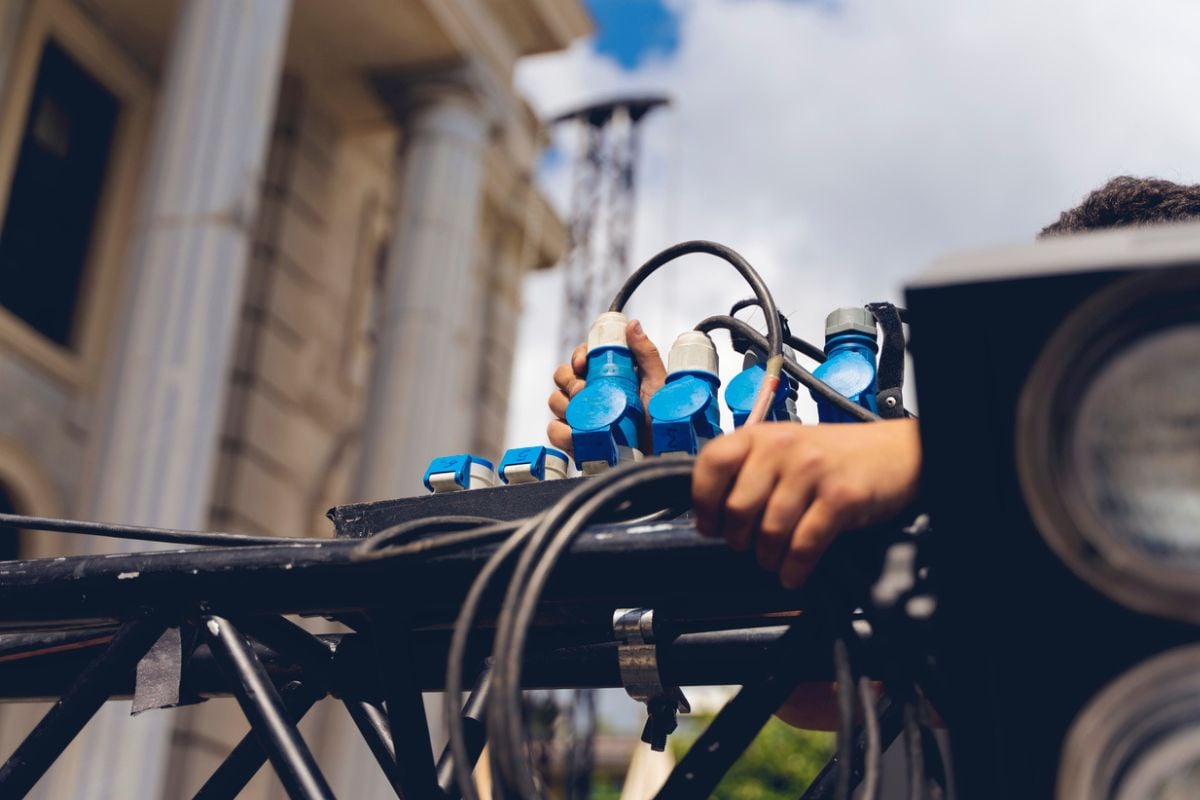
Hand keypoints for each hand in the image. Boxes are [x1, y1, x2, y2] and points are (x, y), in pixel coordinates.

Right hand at [547, 320, 666, 454]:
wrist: (661, 456)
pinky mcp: (576, 440)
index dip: (577, 356)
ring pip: (555, 401)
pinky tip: (574, 435)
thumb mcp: (658, 384)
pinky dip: (560, 432)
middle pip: (563, 376)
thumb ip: (646, 354)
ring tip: (580, 414)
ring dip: (563, 405)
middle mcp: (592, 393)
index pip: (583, 356)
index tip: (582, 364)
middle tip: (582, 391)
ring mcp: (582, 416)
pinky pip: (554, 432)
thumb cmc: (663, 420)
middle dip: (568, 380)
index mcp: (609, 375)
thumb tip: (632, 324)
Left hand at [693, 418, 920, 588]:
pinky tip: (794, 573)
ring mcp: (813, 471)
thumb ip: (748, 471)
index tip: (710, 525)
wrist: (895, 453)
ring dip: (768, 558)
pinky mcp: (841, 497)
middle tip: (749, 546)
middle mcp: (783, 448)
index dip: (703, 503)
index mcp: (761, 435)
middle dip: (739, 540)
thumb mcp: (784, 450)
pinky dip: (795, 568)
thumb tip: (711, 516)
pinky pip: (804, 545)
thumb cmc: (833, 457)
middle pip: (738, 509)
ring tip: (774, 561)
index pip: (711, 465)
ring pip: (770, 532)